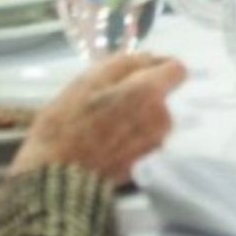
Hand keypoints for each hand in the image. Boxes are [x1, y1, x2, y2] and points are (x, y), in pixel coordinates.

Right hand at [10, 53, 186, 184]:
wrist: (59, 178)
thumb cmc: (67, 125)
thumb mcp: (88, 81)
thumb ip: (124, 64)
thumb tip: (148, 58)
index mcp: (149, 94)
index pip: (177, 69)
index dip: (158, 65)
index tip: (137, 70)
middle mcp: (161, 119)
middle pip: (160, 95)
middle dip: (139, 93)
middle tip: (105, 99)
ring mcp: (155, 143)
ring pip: (151, 117)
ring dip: (134, 115)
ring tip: (101, 122)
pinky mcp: (145, 162)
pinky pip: (143, 138)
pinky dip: (130, 135)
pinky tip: (104, 140)